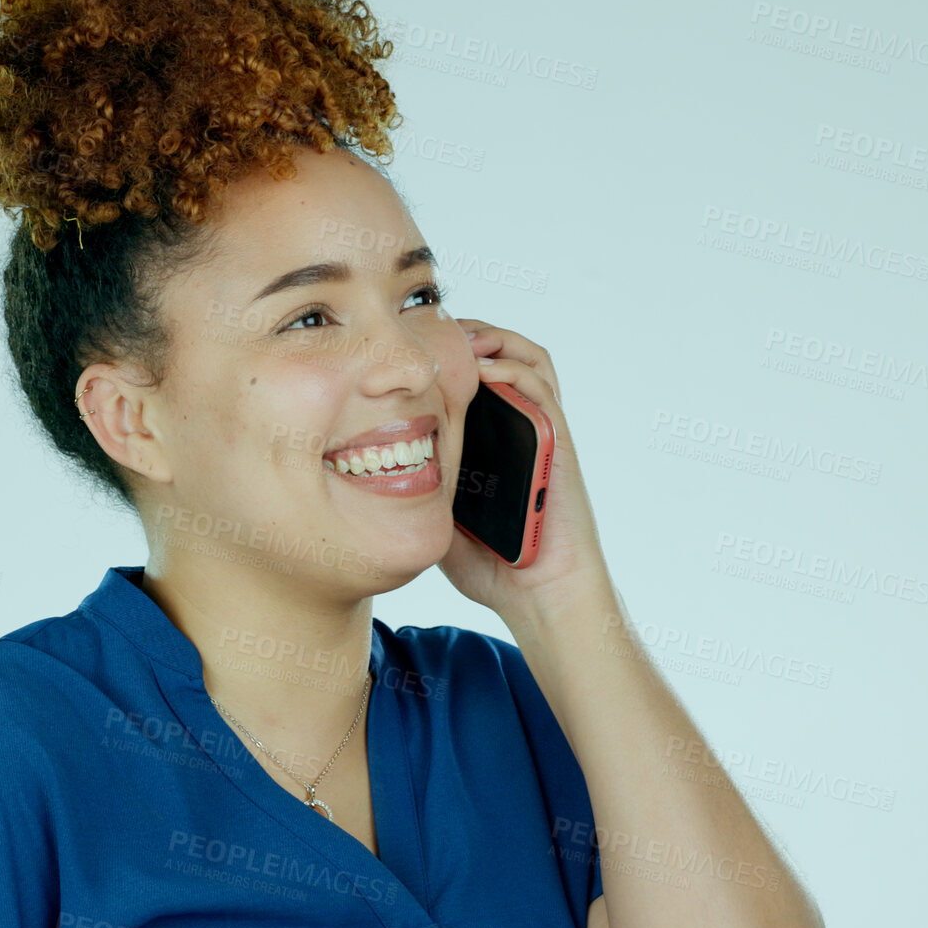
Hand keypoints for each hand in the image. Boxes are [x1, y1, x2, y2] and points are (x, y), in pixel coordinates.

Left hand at [437, 318, 611, 623]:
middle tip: (433, 331)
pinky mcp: (557, 443)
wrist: (540, 596)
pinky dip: (513, 371)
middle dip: (470, 334)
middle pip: (504, 354)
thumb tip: (370, 470)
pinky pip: (541, 391)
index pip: (478, 374)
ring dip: (496, 340)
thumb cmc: (493, 566)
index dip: (450, 353)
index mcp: (497, 438)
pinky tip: (483, 373)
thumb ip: (418, 486)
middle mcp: (522, 427)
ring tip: (461, 339)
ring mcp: (542, 432)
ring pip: (530, 359)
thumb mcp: (439, 517)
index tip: (413, 346)